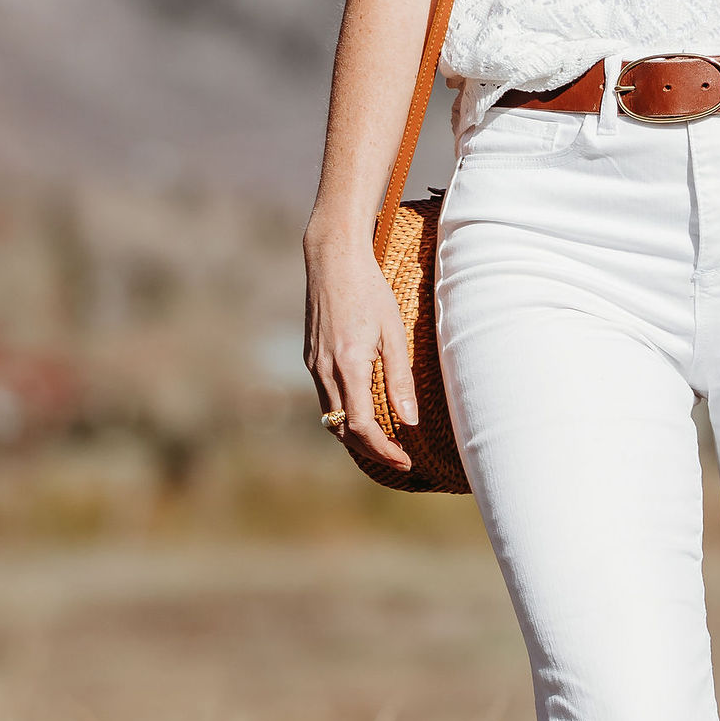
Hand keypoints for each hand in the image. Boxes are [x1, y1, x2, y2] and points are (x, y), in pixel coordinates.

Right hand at [304, 225, 416, 470]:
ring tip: (384, 443)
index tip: (405, 460)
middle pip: (342, 429)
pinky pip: (325, 398)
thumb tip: (408, 421)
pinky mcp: (310, 357)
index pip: (361, 425)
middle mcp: (324, 370)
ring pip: (330, 417)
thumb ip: (400, 379)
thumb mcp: (394, 333)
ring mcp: (313, 364)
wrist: (333, 260)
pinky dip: (343, 415)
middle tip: (399, 458)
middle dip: (370, 449)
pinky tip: (363, 413)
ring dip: (355, 436)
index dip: (383, 449)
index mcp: (348, 365)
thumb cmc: (369, 290)